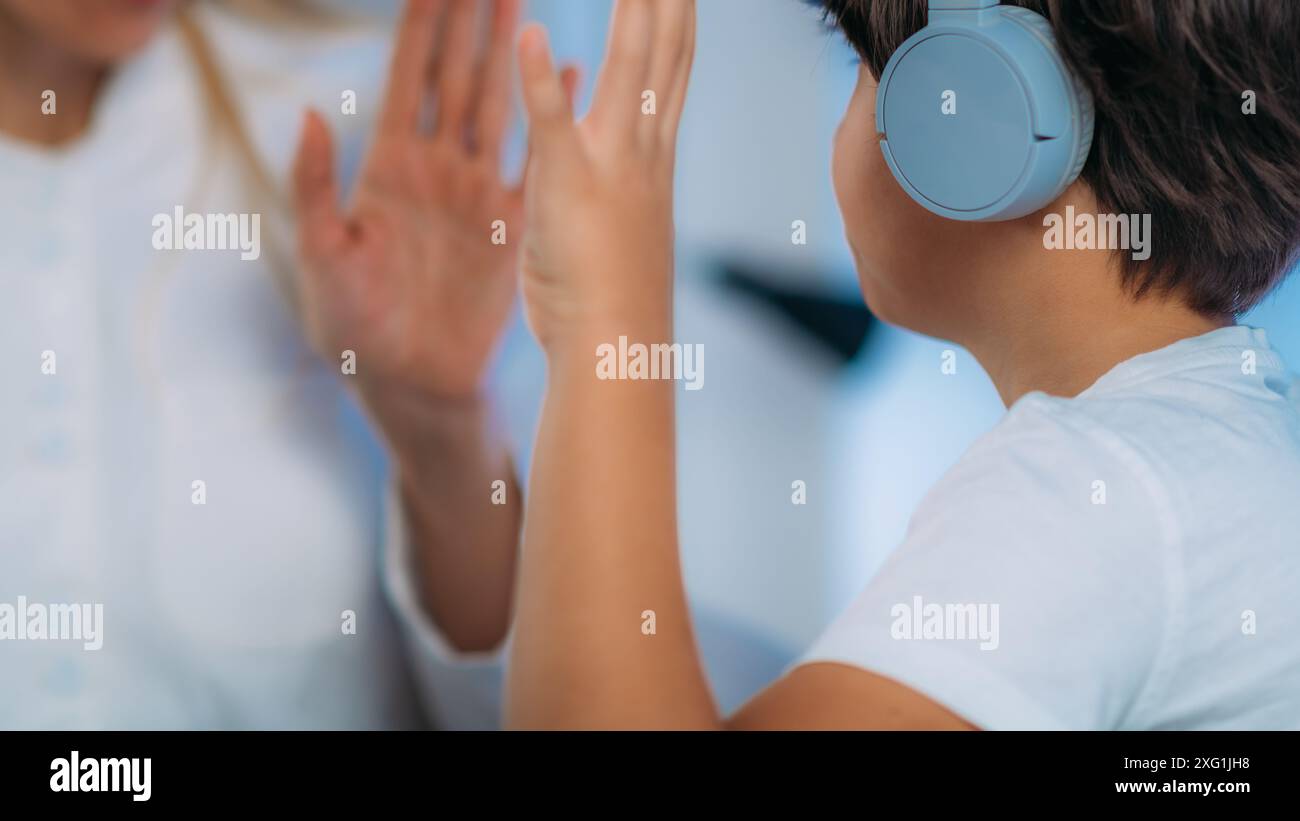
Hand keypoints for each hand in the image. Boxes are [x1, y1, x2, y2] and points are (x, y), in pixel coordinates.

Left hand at [292, 0, 525, 402]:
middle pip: (457, 77)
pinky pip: (537, 163)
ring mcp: (475, 194)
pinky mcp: (511, 226)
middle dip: (472, 22)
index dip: (421, 26)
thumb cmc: (353, 327)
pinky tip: (568, 80)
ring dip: (510, 56)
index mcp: (388, 168)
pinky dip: (554, 121)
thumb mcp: (321, 256)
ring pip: (497, 107)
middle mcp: (435, 169)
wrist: (412, 382)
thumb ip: (314, 187)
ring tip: (521, 3)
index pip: (407, 79)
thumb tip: (310, 113)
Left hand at [515, 0, 695, 354]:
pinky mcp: (566, 188)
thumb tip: (623, 140)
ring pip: (629, 69)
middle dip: (667, 0)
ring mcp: (609, 165)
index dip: (675, 17)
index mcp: (650, 155)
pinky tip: (532, 33)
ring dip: (632, 12)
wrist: (615, 348)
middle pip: (661, 51)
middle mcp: (640, 149)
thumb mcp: (618, 221)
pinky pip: (550, 124)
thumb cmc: (614, 297)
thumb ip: (616, 170)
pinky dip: (541, 80)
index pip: (669, 65)